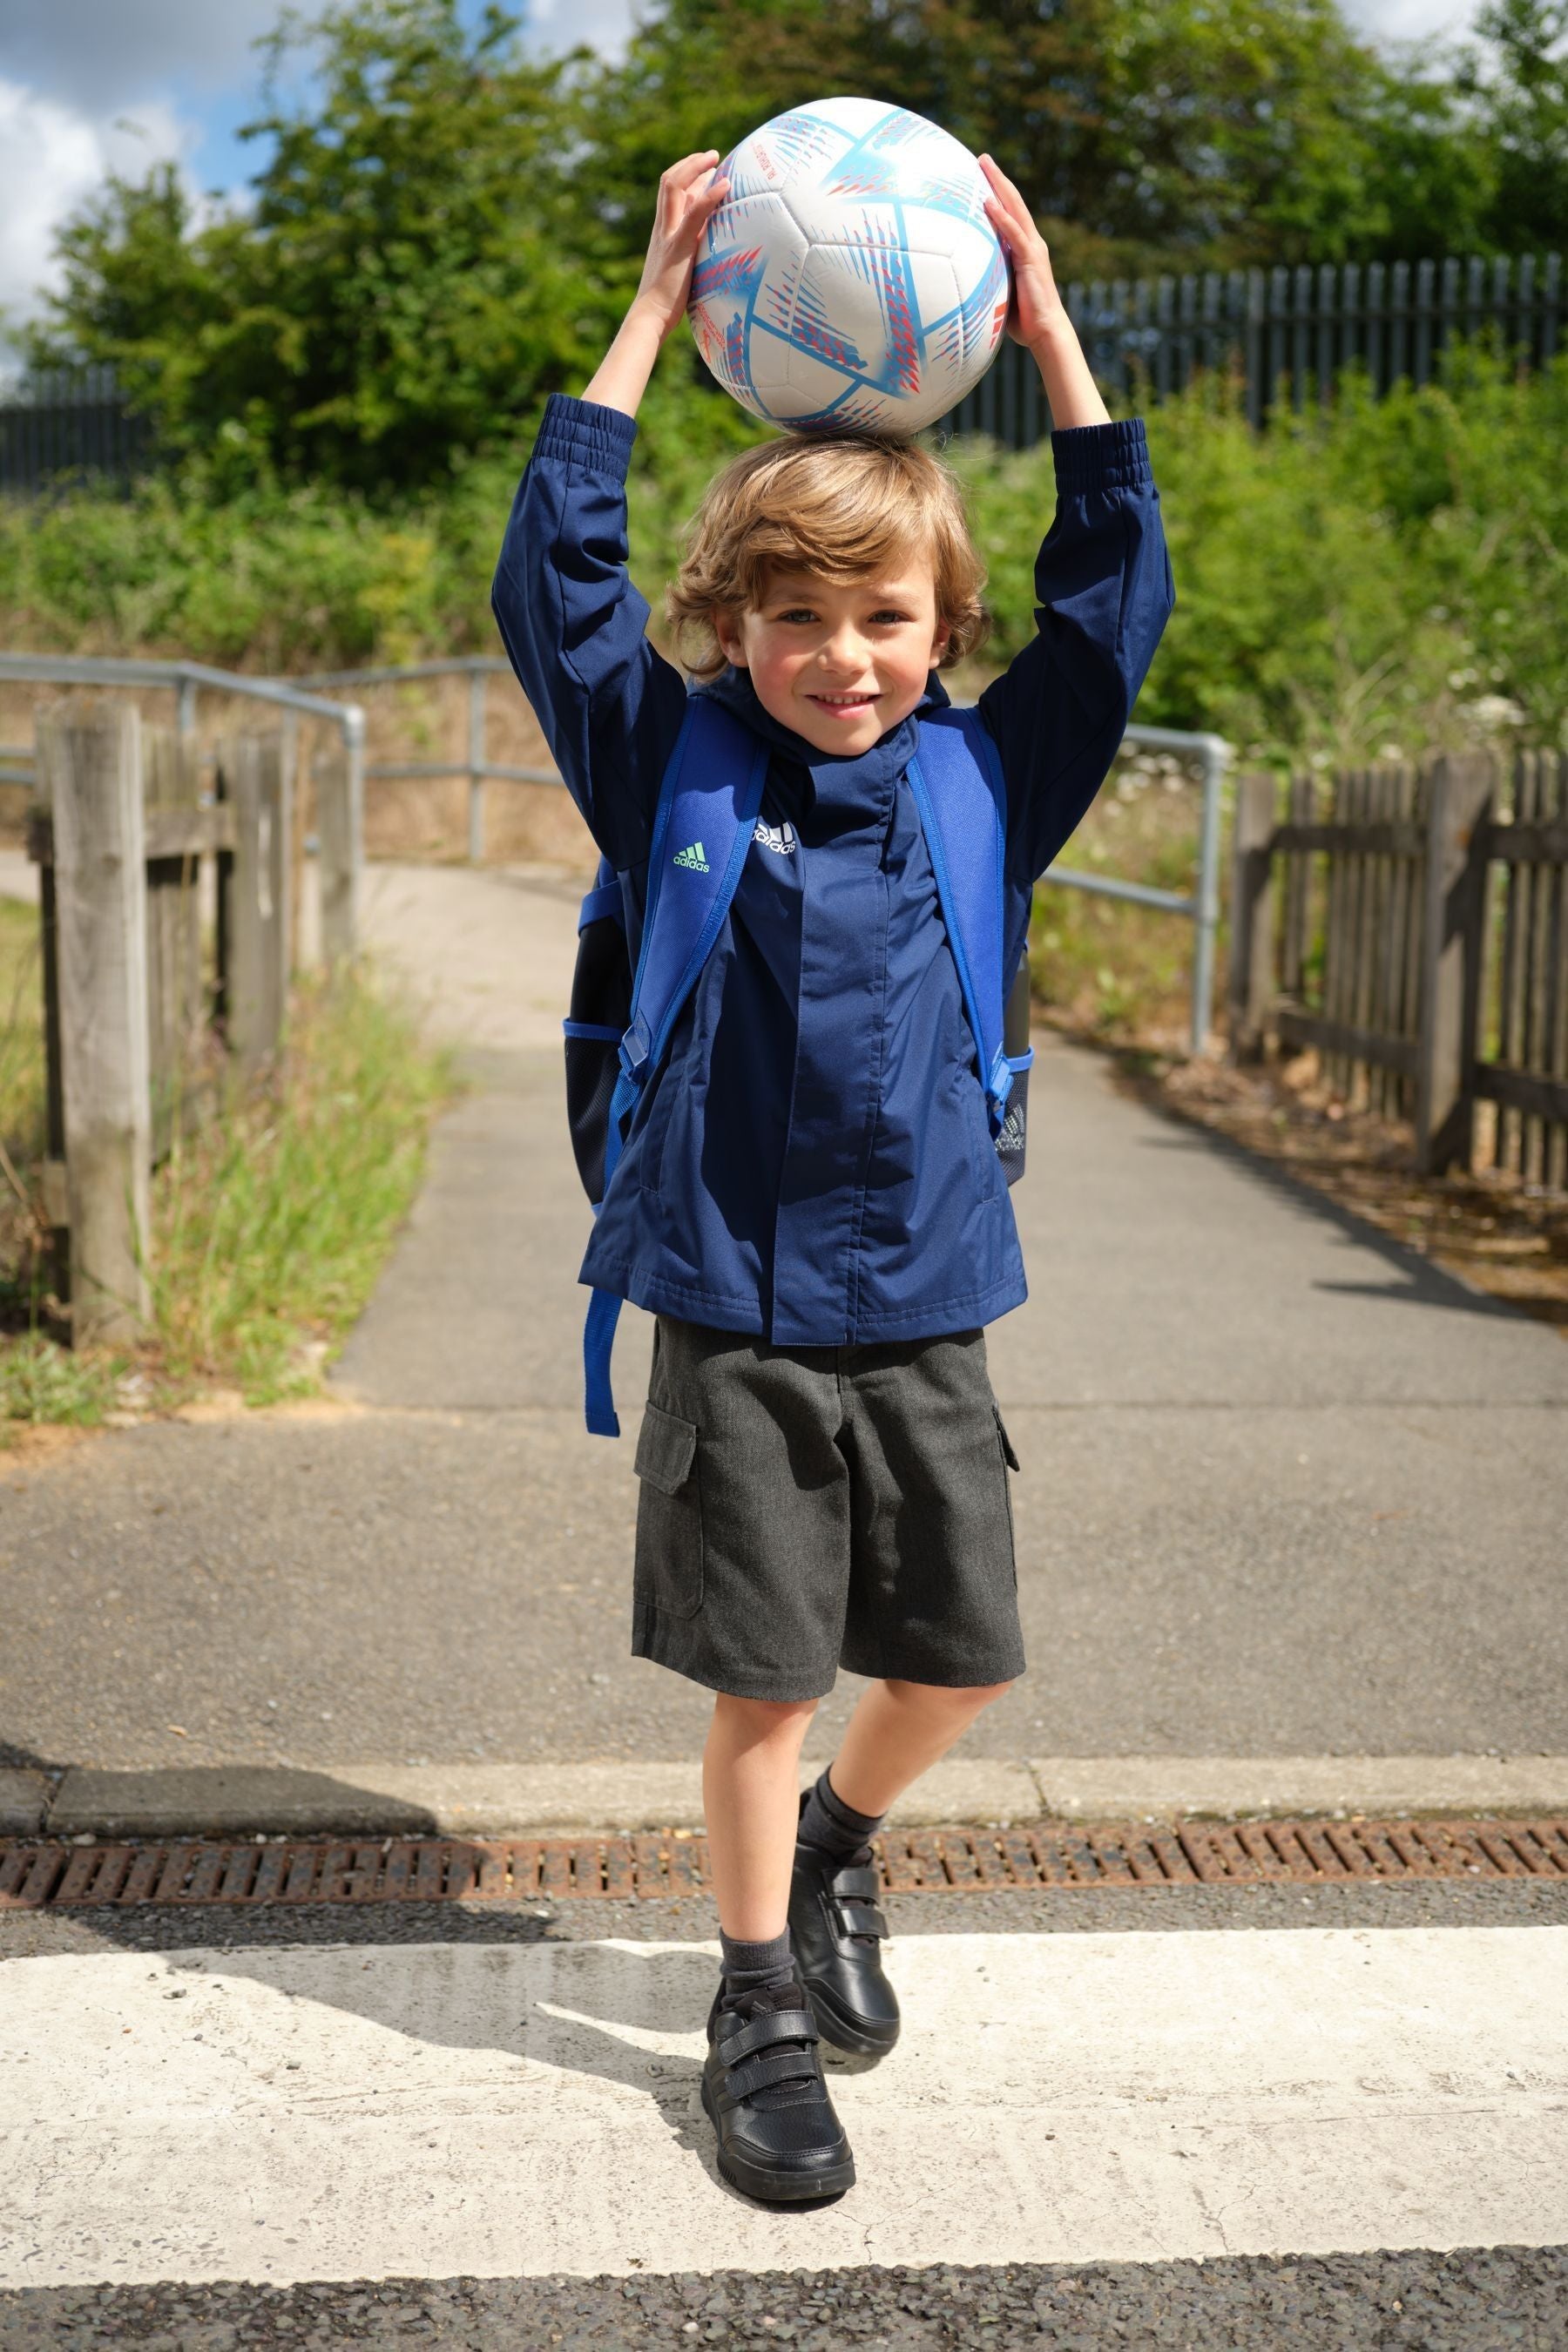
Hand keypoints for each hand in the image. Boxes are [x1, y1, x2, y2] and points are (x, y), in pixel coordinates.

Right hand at [632, 150, 730, 344]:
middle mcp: (663, 228)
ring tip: (717, 159)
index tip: (704, 167)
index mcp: (662, 231)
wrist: (650, 316)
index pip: (669, 191)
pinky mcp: (679, 247)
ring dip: (696, 167)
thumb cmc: (667, 301)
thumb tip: (709, 246)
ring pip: (675, 187)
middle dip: (691, 163)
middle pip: (670, 181)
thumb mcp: (680, 268)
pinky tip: (725, 185)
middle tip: (712, 156)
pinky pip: (694, 214)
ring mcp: (669, 235)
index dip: (686, 173)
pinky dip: (710, 196)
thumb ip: (691, 252)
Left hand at [978, 155, 1064, 349]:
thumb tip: (965, 276)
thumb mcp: (1001, 290)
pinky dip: (1001, 217)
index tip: (982, 174)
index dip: (997, 191)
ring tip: (984, 166)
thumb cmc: (1022, 318)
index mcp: (1024, 247)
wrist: (1045, 331)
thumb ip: (989, 276)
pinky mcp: (1031, 260)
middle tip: (982, 157)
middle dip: (997, 178)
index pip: (1009, 212)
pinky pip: (1014, 234)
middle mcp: (1030, 241)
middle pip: (1012, 202)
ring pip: (1014, 209)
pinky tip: (988, 203)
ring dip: (999, 186)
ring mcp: (1032, 248)